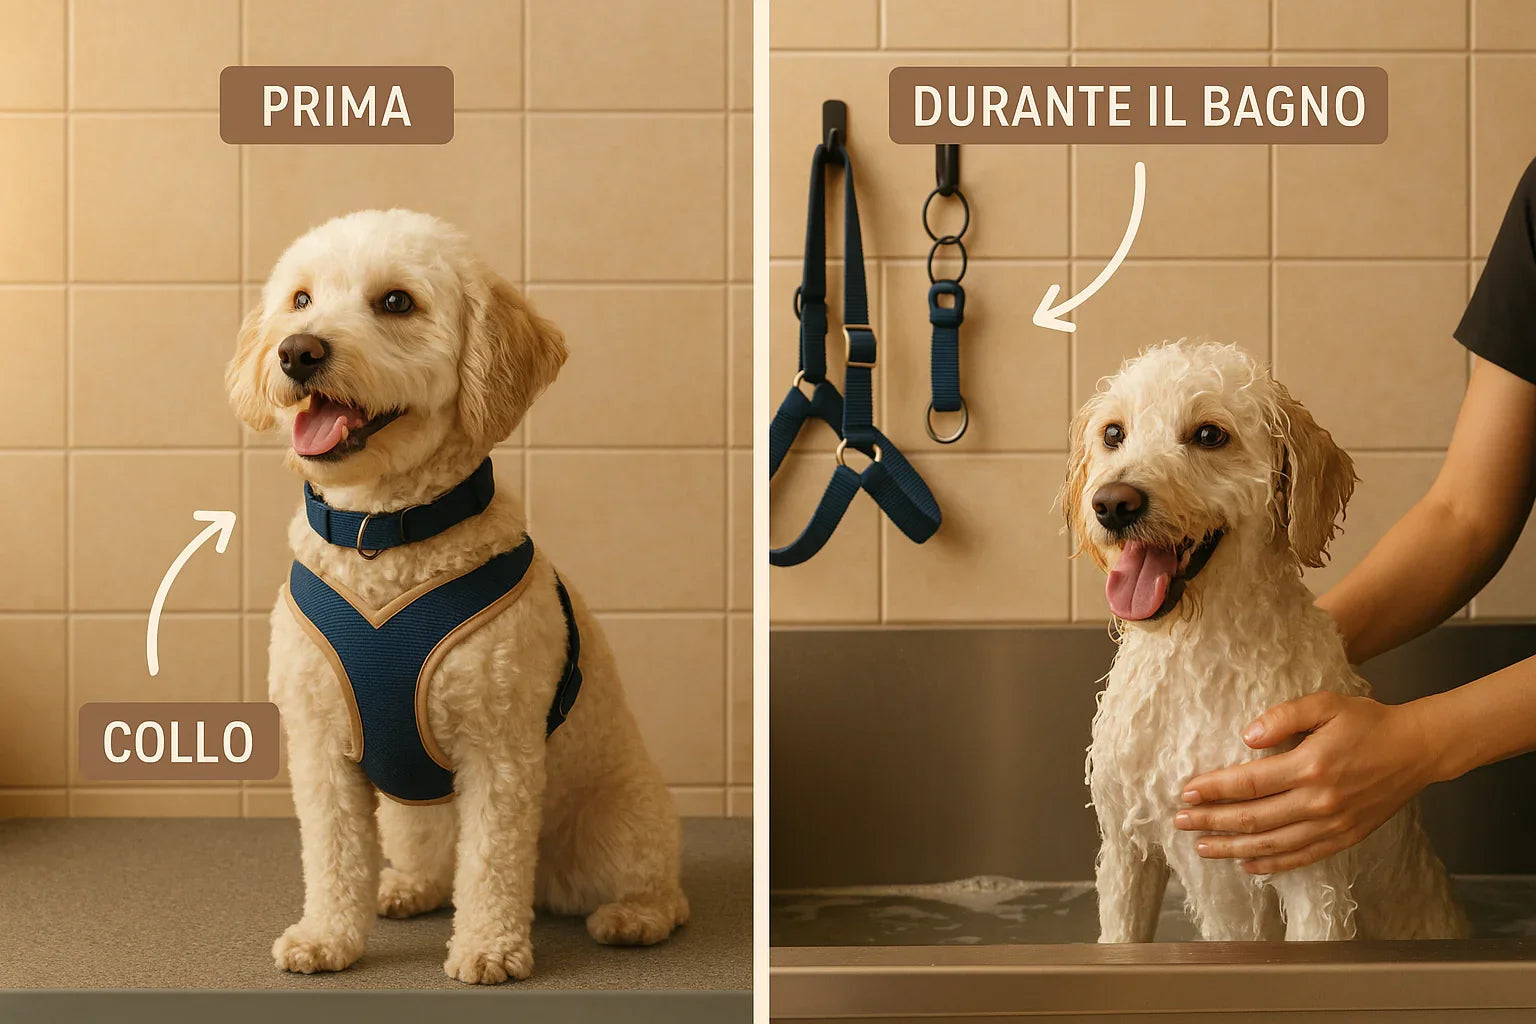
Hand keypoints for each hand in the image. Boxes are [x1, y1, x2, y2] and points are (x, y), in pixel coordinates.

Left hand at [1172, 692, 1437, 873]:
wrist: (1417, 749)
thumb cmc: (1368, 722)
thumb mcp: (1326, 704)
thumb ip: (1284, 716)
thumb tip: (1247, 736)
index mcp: (1311, 766)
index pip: (1249, 783)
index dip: (1215, 789)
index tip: (1187, 791)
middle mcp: (1320, 801)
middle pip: (1254, 818)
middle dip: (1212, 821)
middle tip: (1180, 821)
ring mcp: (1333, 824)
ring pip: (1273, 843)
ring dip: (1233, 847)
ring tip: (1202, 847)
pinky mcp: (1345, 837)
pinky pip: (1302, 856)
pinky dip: (1272, 864)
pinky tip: (1247, 864)